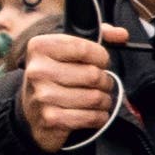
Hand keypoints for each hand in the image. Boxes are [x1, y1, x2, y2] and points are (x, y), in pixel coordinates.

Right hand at [16, 29, 117, 151]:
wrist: (31, 112)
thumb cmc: (55, 76)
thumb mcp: (68, 50)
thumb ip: (98, 36)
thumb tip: (122, 35)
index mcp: (40, 47)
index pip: (85, 48)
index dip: (101, 57)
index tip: (101, 62)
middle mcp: (37, 71)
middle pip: (93, 75)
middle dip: (105, 81)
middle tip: (102, 83)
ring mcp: (43, 96)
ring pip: (95, 97)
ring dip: (104, 100)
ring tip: (99, 99)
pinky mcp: (51, 119)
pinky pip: (91, 117)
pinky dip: (99, 117)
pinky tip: (94, 113)